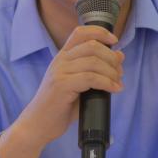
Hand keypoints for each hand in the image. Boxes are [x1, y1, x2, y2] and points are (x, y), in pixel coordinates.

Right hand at [19, 25, 123, 144]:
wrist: (37, 124)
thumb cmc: (59, 106)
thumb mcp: (79, 84)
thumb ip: (96, 70)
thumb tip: (119, 56)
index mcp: (63, 56)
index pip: (80, 32)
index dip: (100, 32)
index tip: (114, 41)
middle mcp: (60, 60)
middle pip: (92, 46)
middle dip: (111, 57)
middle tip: (119, 72)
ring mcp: (60, 72)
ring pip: (93, 62)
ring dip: (111, 72)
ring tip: (117, 83)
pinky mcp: (62, 85)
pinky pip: (90, 78)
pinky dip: (107, 83)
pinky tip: (114, 89)